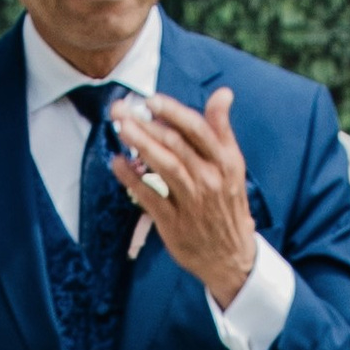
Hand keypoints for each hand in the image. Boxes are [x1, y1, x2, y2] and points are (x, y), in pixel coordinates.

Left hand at [108, 87, 258, 307]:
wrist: (230, 256)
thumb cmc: (226, 204)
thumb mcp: (232, 166)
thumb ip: (221, 130)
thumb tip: (223, 93)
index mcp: (226, 161)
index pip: (198, 129)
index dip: (173, 113)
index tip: (151, 100)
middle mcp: (210, 179)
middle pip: (175, 144)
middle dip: (146, 124)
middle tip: (122, 110)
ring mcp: (192, 202)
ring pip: (163, 166)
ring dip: (139, 144)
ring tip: (120, 128)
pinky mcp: (174, 224)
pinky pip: (149, 196)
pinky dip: (132, 179)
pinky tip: (117, 163)